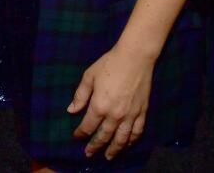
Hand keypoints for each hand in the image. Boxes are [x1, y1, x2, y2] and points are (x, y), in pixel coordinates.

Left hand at [67, 44, 153, 160]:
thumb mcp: (89, 76)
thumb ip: (80, 95)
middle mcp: (115, 115)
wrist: (135, 57)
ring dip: (114, 150)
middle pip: (103, 136)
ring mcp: (130, 115)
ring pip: (121, 139)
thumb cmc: (109, 63)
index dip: (81, 133)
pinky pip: (137, 132)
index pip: (88, 126)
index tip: (76, 136)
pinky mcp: (142, 112)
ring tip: (108, 156)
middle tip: (89, 153)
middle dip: (95, 146)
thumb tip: (71, 110)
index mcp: (99, 106)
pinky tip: (127, 144)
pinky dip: (132, 141)